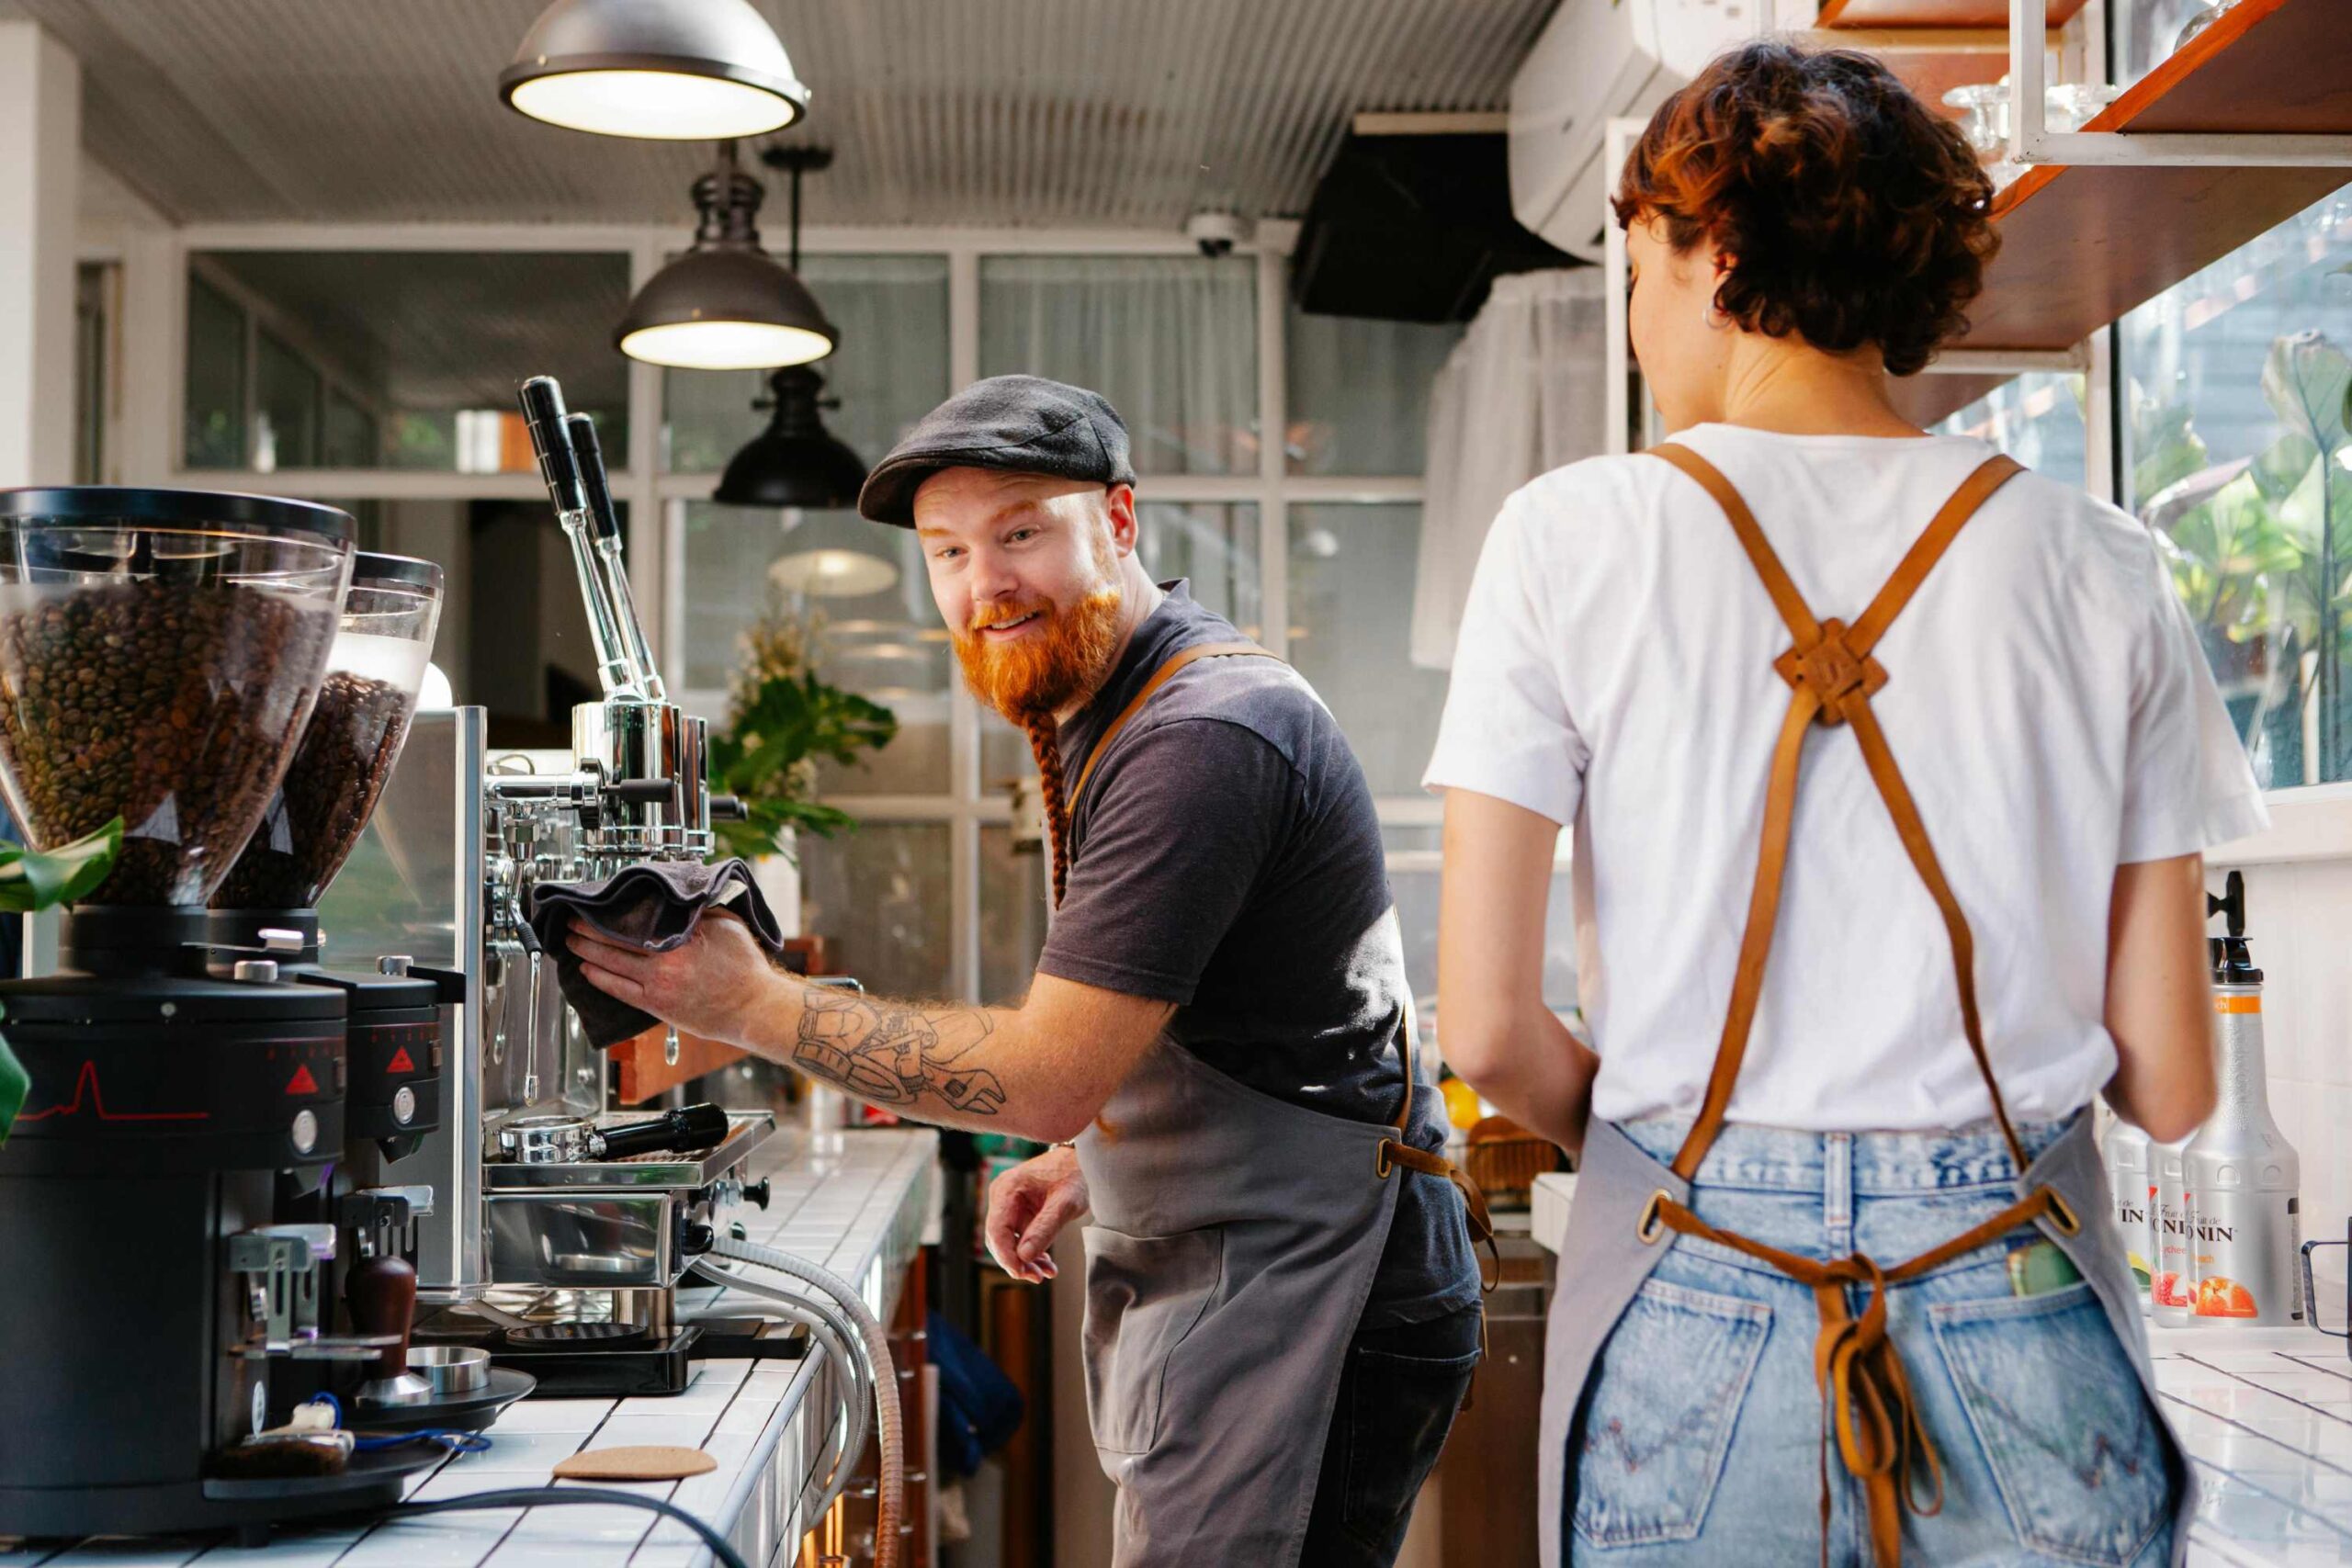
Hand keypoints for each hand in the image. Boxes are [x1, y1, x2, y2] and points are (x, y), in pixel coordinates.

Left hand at [566, 909, 780, 1045]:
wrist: (753, 1007)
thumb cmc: (745, 969)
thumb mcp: (727, 926)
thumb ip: (699, 912)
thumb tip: (677, 899)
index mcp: (681, 939)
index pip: (634, 922)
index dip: (610, 914)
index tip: (595, 905)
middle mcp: (665, 962)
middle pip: (615, 942)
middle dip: (589, 931)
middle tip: (572, 922)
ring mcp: (658, 986)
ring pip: (612, 965)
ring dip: (588, 952)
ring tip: (572, 943)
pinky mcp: (657, 1006)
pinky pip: (619, 991)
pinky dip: (600, 979)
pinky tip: (587, 970)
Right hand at [985, 1145, 1086, 1283]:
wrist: (1083, 1161)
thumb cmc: (1074, 1174)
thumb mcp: (1064, 1203)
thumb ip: (1044, 1229)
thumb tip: (1024, 1257)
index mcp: (1007, 1189)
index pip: (996, 1229)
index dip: (1006, 1255)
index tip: (1021, 1272)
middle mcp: (1003, 1196)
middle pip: (999, 1238)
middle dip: (1017, 1261)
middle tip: (1037, 1277)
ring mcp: (1010, 1205)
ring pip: (1009, 1242)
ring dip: (1026, 1261)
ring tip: (1046, 1274)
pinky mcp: (1020, 1213)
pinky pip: (1020, 1238)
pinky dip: (1032, 1252)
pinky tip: (1047, 1265)